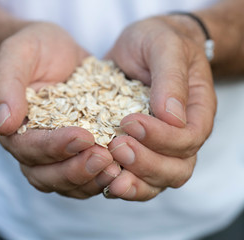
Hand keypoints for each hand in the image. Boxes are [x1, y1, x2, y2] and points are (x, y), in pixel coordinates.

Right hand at [0, 22, 120, 197]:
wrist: (54, 51)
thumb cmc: (32, 50)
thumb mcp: (16, 55)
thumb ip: (6, 86)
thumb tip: (4, 124)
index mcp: (13, 128)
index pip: (28, 148)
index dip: (55, 147)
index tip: (84, 136)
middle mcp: (31, 148)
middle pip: (46, 175)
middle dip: (76, 170)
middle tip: (104, 158)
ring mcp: (54, 154)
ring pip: (66, 183)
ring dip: (91, 180)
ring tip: (117, 169)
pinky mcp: (76, 154)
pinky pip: (85, 177)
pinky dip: (101, 178)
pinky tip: (123, 169)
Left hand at [104, 16, 216, 200]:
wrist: (141, 45)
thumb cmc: (157, 41)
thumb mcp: (164, 46)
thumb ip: (170, 77)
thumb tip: (172, 116)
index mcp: (196, 111)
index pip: (189, 138)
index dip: (162, 138)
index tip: (130, 122)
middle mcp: (180, 135)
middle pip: (176, 169)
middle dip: (146, 163)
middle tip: (116, 147)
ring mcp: (158, 146)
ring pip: (156, 181)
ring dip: (133, 182)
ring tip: (108, 174)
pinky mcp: (136, 149)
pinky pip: (134, 176)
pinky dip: (120, 181)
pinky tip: (102, 177)